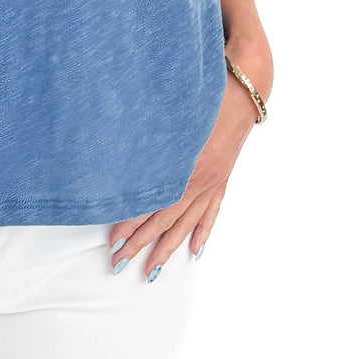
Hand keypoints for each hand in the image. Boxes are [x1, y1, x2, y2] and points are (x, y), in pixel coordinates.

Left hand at [107, 73, 261, 279]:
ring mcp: (213, 182)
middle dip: (141, 244)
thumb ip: (153, 140)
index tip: (112, 240)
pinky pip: (211, 212)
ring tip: (152, 270)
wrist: (245, 88)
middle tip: (120, 263)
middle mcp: (200, 180)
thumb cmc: (206, 94)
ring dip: (168, 248)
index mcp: (186, 166)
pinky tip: (194, 250)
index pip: (153, 205)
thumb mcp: (176, 116)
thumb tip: (124, 162)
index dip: (131, 224)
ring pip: (187, 224)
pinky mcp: (222, 178)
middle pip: (166, 221)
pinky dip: (202, 231)